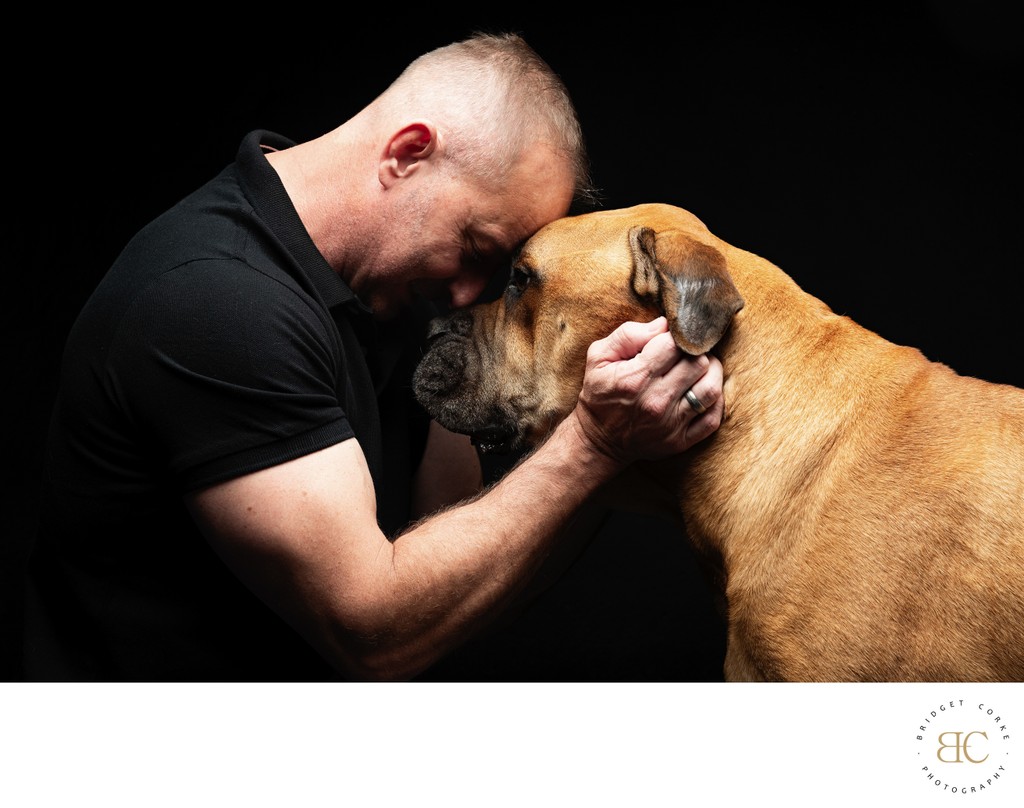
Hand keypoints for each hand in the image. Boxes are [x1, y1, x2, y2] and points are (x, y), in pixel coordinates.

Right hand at [571, 317, 723, 463]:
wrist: (599, 441)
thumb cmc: (599, 394)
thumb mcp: (598, 357)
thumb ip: (628, 335)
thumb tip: (663, 325)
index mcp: (635, 378)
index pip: (673, 345)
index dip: (675, 336)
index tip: (670, 340)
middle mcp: (656, 401)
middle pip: (698, 363)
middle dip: (695, 352)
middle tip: (686, 352)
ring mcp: (671, 424)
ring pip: (711, 388)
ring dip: (711, 373)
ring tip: (699, 368)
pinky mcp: (680, 441)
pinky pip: (713, 418)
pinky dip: (715, 401)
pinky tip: (703, 390)